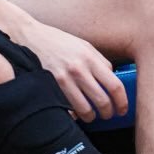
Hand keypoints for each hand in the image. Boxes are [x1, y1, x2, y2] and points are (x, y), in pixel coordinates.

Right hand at [11, 19, 126, 122]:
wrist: (31, 37)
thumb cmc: (58, 41)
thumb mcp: (83, 45)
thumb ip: (99, 61)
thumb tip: (113, 79)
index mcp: (90, 58)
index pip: (115, 85)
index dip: (122, 101)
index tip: (122, 108)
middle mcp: (78, 69)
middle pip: (102, 101)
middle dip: (108, 113)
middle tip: (108, 115)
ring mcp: (64, 79)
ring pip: (85, 109)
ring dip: (91, 117)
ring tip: (92, 116)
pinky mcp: (51, 86)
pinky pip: (67, 108)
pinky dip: (73, 114)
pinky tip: (74, 112)